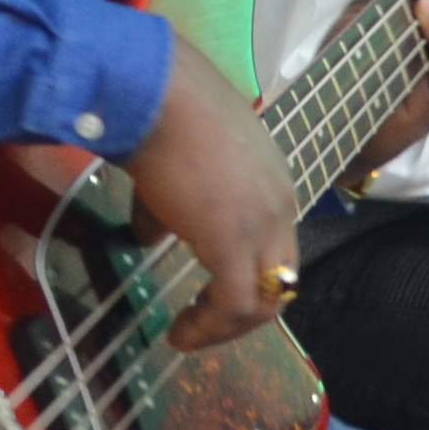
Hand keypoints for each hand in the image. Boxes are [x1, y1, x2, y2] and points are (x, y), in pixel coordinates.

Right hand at [124, 29, 308, 351]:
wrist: (159, 94)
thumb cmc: (166, 113)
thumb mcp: (180, 163)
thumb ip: (172, 206)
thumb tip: (147, 235)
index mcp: (274, 184)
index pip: (276, 250)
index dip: (246, 279)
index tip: (209, 297)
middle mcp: (281, 208)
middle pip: (280, 282)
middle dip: (244, 313)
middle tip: (204, 327)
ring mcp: (262, 227)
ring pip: (265, 302)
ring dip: (226, 328)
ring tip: (188, 335)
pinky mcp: (234, 244)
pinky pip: (234, 305)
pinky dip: (209, 329)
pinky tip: (179, 334)